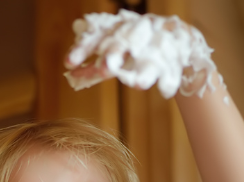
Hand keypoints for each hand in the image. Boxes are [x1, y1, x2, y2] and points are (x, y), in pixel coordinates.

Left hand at [64, 10, 219, 98]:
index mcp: (117, 29)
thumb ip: (92, 63)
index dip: (83, 49)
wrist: (175, 38)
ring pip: (150, 57)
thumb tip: (71, 72)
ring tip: (140, 85)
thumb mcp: (112, 52)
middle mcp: (137, 32)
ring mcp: (156, 43)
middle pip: (123, 43)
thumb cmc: (134, 48)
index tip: (68, 63)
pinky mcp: (174, 56)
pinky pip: (172, 68)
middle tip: (103, 69)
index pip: (96, 37)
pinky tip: (166, 91)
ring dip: (145, 71)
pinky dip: (169, 80)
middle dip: (113, 55)